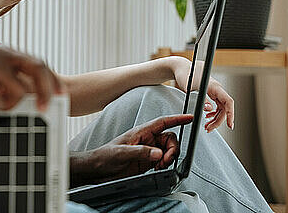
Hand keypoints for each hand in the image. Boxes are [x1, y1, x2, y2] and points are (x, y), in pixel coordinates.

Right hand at [0, 43, 62, 110]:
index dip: (50, 80)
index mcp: (3, 50)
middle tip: (44, 109)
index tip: (60, 95)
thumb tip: (29, 96)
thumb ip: (5, 76)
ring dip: (6, 106)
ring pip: (16, 93)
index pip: (37, 62)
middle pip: (37, 69)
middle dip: (46, 91)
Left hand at [69, 114, 192, 186]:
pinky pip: (163, 160)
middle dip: (173, 149)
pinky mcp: (147, 162)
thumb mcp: (122, 153)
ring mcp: (148, 151)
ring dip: (169, 158)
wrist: (97, 169)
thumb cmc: (105, 156)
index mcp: (141, 132)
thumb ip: (141, 152)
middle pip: (170, 139)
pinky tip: (158, 169)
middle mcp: (146, 139)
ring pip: (168, 151)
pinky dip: (165, 165)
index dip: (177, 119)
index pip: (162, 122)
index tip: (190, 118)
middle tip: (166, 160)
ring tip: (160, 166)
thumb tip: (158, 153)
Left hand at [169, 56, 233, 131]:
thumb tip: (209, 109)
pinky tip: (207, 116)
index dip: (231, 114)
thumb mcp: (190, 88)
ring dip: (215, 118)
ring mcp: (215, 91)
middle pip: (224, 108)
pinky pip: (216, 105)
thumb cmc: (185, 75)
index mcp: (214, 86)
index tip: (230, 126)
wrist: (181, 67)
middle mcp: (217, 89)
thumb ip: (200, 99)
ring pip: (220, 108)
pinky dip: (213, 113)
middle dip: (218, 121)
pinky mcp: (211, 92)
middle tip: (208, 129)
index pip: (228, 102)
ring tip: (207, 126)